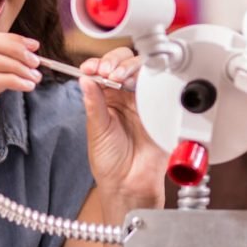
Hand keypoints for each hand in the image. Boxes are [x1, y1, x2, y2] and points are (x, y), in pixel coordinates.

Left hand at [79, 49, 165, 211]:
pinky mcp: (161, 109)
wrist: (130, 184)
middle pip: (125, 64)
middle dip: (115, 62)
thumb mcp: (97, 130)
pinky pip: (159, 87)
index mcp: (107, 100)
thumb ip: (93, 103)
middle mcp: (126, 97)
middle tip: (108, 72)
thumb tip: (85, 78)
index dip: (98, 64)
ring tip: (119, 77)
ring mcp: (145, 102)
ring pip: (143, 71)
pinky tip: (138, 85)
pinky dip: (150, 79)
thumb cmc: (110, 163)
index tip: (92, 68)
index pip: (103, 71)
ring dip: (130, 68)